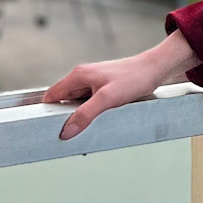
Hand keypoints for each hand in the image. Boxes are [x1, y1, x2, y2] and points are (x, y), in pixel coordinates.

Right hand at [36, 31, 199, 140]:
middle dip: (64, 116)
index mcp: (78, 75)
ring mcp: (94, 81)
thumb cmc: (134, 78)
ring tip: (85, 128)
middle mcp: (83, 76)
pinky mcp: (104, 86)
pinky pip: (90, 102)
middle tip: (69, 133)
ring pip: (78, 102)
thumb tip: (66, 130)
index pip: (52, 95)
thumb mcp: (107, 99)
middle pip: (64, 100)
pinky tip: (98, 119)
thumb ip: (85, 114)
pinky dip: (91, 112)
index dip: (47, 111)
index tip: (47, 127)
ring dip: (79, 115)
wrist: (155, 69)